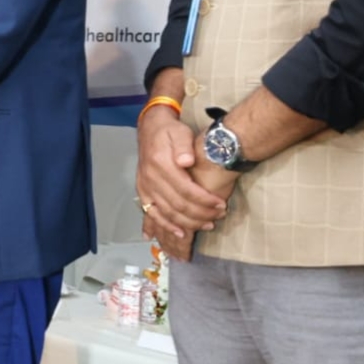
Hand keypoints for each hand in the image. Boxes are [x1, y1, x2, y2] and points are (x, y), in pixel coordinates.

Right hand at [135, 110, 229, 257]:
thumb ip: (183, 145)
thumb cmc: (169, 132)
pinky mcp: (142, 193)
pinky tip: (179, 233)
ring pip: (167, 213)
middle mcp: (150, 178)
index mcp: (160, 163)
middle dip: (201, 214)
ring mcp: (145, 187)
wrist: (150, 129)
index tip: (221, 204)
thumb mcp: (180, 132)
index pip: (185, 189)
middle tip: (219, 215)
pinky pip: (153, 214)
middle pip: (177, 204)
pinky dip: (165, 226)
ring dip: (188, 223)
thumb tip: (186, 161)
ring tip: (207, 224)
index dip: (205, 200)